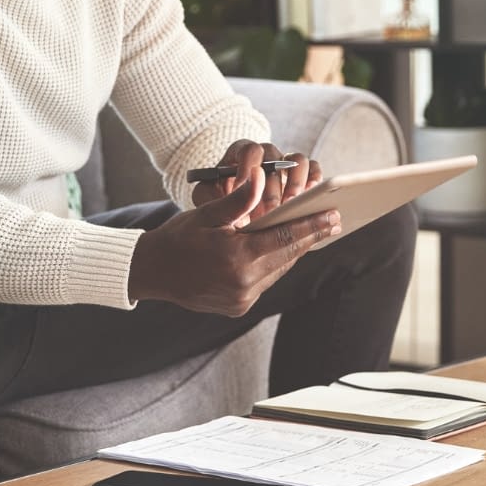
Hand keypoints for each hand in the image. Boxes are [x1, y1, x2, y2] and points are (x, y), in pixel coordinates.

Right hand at [130, 170, 340, 316]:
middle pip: (287, 255)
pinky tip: (284, 249)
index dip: (313, 226)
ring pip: (279, 270)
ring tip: (314, 232)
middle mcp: (243, 284)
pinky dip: (275, 264)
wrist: (151, 273)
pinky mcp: (238, 307)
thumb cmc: (177, 238)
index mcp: (236, 259)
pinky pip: (266, 281)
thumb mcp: (207, 214)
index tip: (334, 216)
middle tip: (334, 221)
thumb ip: (238, 199)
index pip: (285, 238)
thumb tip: (261, 178)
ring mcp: (241, 299)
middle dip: (311, 237)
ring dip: (294, 251)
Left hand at [190, 139, 320, 221]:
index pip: (247, 150)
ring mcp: (285, 165)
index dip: (247, 167)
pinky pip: (314, 170)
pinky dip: (314, 182)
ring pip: (298, 160)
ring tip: (290, 208)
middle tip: (268, 211)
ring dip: (295, 184)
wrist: (232, 226)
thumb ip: (215, 198)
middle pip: (274, 157)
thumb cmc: (218, 212)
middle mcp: (264, 156)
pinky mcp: (303, 177)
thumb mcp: (209, 204)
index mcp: (239, 156)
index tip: (243, 189)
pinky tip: (311, 201)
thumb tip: (234, 191)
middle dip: (271, 187)